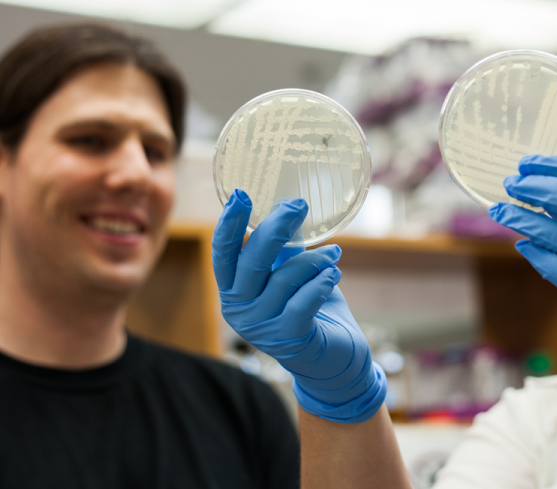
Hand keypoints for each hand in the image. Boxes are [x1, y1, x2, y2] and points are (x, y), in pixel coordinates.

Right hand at [212, 189, 386, 421]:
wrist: (332, 361)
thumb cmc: (309, 310)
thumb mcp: (289, 277)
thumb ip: (281, 254)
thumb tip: (286, 211)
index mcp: (234, 292)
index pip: (223, 254)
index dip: (229, 224)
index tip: (241, 195)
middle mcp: (240, 310)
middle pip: (251, 261)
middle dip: (275, 228)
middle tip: (298, 206)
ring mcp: (262, 328)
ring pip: (284, 278)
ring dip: (313, 259)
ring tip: (333, 253)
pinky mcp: (289, 339)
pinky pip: (304, 301)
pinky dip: (320, 282)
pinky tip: (333, 274)